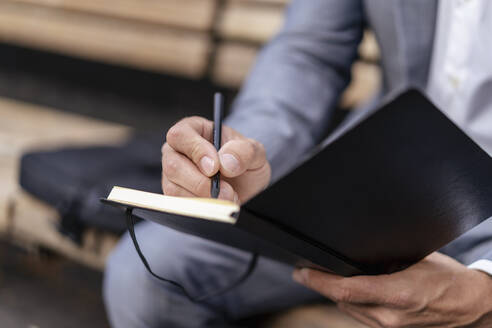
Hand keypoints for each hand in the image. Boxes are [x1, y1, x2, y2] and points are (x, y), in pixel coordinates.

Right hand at [162, 116, 270, 202]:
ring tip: (227, 198)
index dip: (196, 151)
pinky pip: (178, 205)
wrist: (246, 185)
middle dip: (201, 183)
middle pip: (173, 165)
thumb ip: (244, 152)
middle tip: (226, 191)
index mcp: (193, 130)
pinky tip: (217, 206)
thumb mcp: (254, 152)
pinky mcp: (175, 195)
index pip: (181, 135)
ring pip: (174, 188)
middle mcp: (177, 151)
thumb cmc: (244, 161)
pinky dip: (200, 209)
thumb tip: (225, 162)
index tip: (214, 167)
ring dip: (204, 199)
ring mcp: (173, 175)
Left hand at [293, 253, 491, 326]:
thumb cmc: (446, 279)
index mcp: (397, 294)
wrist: (469, 306)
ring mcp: (388, 327)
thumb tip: (354, 252)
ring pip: (347, 309)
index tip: (301, 271)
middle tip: (304, 269)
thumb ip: (383, 259)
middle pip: (340, 301)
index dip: (318, 281)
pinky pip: (359, 315)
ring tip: (319, 276)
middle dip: (320, 285)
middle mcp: (389, 316)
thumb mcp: (414, 258)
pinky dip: (348, 301)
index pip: (345, 290)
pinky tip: (344, 288)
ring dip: (332, 294)